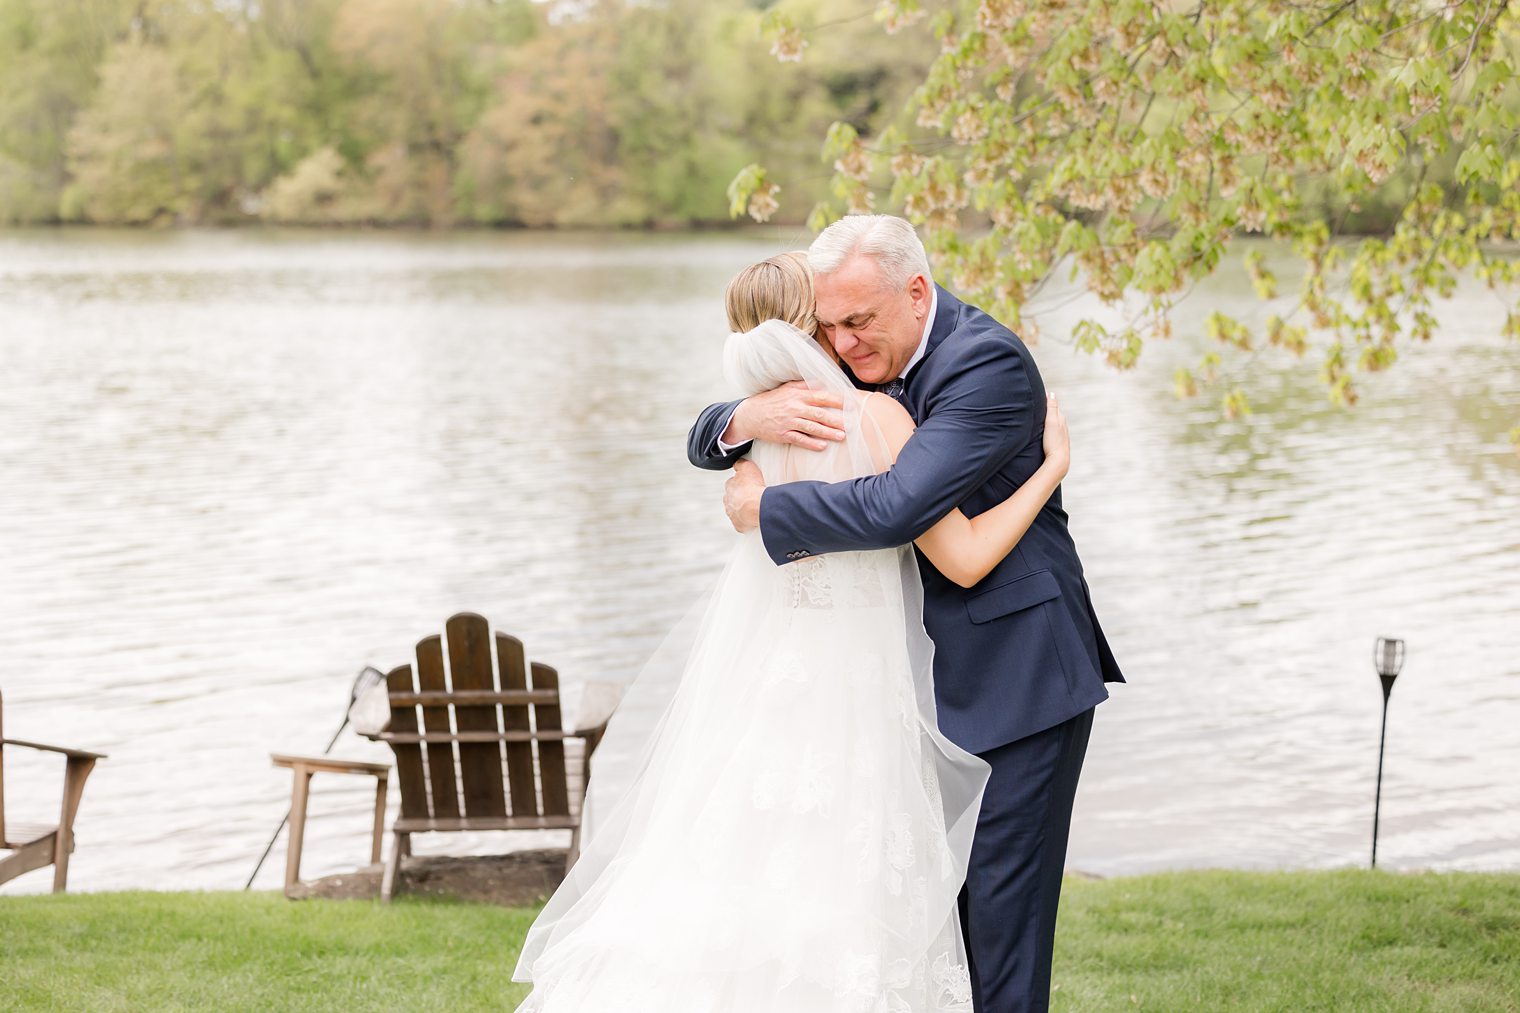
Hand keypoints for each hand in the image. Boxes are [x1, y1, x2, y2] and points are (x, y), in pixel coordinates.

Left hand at [723, 459, 764, 532]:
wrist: (758, 508)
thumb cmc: (753, 487)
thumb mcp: (747, 467)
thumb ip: (740, 463)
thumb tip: (737, 463)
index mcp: (729, 486)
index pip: (733, 483)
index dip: (742, 483)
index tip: (749, 484)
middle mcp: (728, 501)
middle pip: (734, 497)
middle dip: (742, 497)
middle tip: (754, 496)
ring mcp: (732, 514)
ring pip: (737, 510)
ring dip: (745, 509)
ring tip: (756, 507)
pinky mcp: (739, 525)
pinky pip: (743, 523)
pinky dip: (748, 520)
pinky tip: (756, 517)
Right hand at [724, 381, 844, 451]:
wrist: (750, 414)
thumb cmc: (772, 400)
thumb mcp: (787, 388)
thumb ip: (804, 385)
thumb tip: (822, 382)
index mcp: (798, 395)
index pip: (821, 397)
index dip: (837, 400)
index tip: (851, 404)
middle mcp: (794, 408)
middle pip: (819, 414)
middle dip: (836, 419)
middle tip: (851, 424)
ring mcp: (788, 422)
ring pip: (812, 428)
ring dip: (828, 433)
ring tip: (841, 436)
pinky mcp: (782, 434)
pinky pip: (799, 440)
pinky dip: (811, 443)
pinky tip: (823, 447)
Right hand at [1042, 392, 1069, 477]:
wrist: (1058, 461)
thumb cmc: (1054, 442)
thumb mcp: (1052, 422)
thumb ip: (1052, 408)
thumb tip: (1051, 393)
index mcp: (1060, 418)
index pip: (1052, 404)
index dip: (1044, 399)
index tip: (1036, 393)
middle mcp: (1062, 425)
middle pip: (1053, 413)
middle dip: (1045, 408)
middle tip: (1034, 402)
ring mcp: (1060, 434)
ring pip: (1052, 422)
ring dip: (1045, 418)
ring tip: (1036, 415)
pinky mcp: (1056, 442)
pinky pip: (1051, 430)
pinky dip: (1046, 427)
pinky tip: (1041, 430)